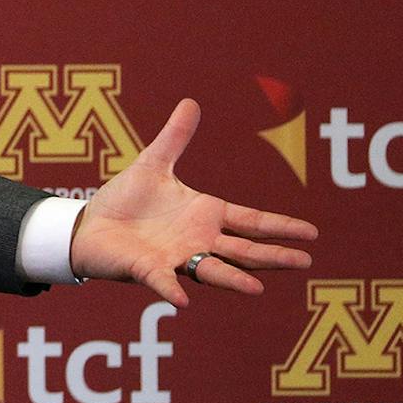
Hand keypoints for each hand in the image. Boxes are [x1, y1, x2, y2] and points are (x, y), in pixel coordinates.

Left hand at [70, 98, 316, 306]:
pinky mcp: (146, 270)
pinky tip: (183, 301)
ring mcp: (175, 258)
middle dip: (273, 256)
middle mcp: (198, 241)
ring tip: (257, 288)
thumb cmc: (125, 200)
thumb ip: (174, 137)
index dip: (280, 227)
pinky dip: (171, 289)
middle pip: (243, 251)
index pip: (251, 222)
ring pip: (211, 271)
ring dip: (232, 280)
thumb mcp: (152, 164)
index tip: (312, 233)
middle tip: (305, 261)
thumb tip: (191, 102)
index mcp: (205, 216)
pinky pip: (162, 281)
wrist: (89, 225)